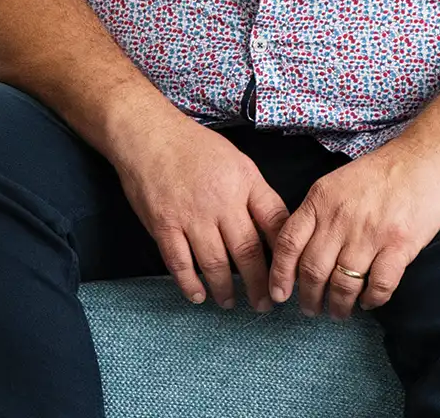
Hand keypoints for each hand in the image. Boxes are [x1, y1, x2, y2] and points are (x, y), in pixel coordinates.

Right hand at [109, 111, 289, 311]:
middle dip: (260, 284)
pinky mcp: (164, 224)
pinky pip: (179, 263)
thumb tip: (273, 231)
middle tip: (264, 304)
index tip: (290, 275)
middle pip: (248, 251)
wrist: (149, 134)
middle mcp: (221, 201)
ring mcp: (191, 215)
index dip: (286, 253)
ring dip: (226, 290)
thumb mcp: (236, 161)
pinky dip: (190, 284)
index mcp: (245, 182)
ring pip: (215, 263)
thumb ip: (255, 194)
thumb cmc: (194, 147)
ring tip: (230, 303)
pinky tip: (198, 295)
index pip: (275, 223)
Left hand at [268, 138, 439, 319]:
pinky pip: (379, 285)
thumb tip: (300, 251)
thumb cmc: (380, 172)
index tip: (278, 294)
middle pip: (313, 270)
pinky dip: (372, 300)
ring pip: (343, 283)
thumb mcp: (335, 183)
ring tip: (338, 312)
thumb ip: (317, 213)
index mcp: (320, 200)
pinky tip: (369, 302)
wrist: (424, 159)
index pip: (289, 243)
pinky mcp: (399, 245)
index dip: (280, 274)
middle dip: (309, 298)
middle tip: (311, 309)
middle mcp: (340, 218)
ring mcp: (370, 233)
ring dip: (338, 305)